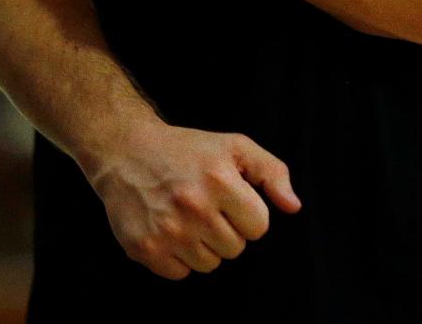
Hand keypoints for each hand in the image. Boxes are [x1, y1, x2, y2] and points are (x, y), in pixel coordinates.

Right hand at [87, 116, 300, 278]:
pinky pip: (180, 274)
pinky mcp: (145, 248)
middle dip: (226, 229)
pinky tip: (169, 228)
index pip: (259, 227)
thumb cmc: (188, 149)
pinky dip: (178, 257)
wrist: (128, 151)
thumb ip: (272, 172)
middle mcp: (194, 205)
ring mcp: (167, 230)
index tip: (231, 199)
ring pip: (210, 265)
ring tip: (188, 216)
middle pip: (235, 249)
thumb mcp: (234, 146)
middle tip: (206, 205)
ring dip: (203, 245)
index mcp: (220, 179)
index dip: (248, 214)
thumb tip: (293, 206)